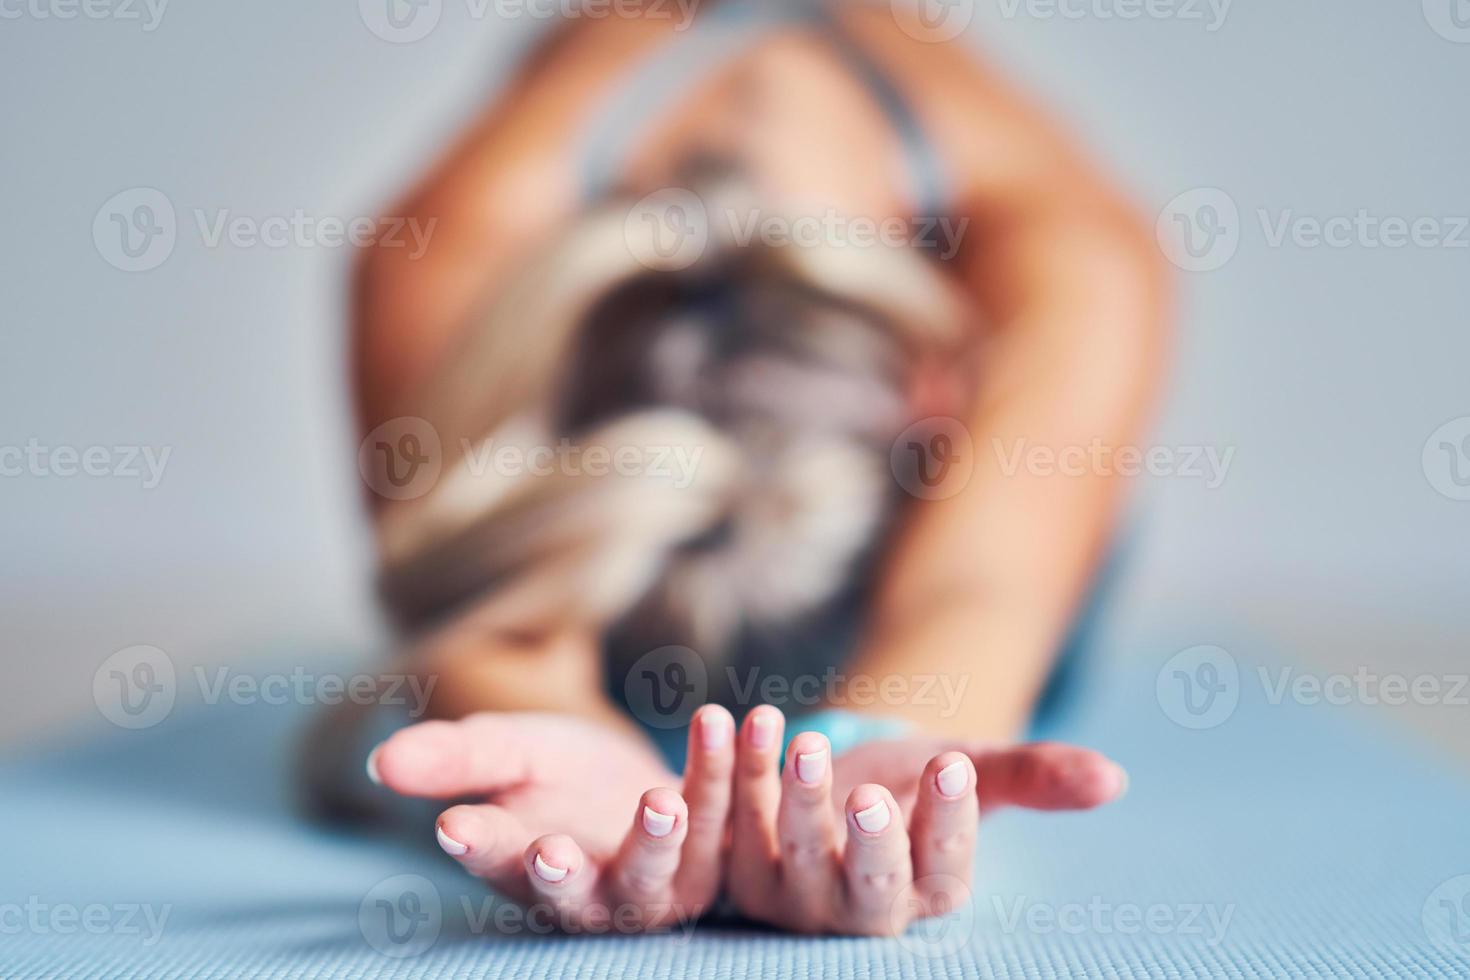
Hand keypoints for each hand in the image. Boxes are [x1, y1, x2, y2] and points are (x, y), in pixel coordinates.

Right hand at [371, 706, 737, 931]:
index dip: (476, 847)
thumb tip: (383, 761)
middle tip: (549, 850)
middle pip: (577, 898)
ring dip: (662, 837)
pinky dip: (726, 778)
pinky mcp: (713, 856)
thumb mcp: (504, 753)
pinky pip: (723, 823)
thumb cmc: (554, 775)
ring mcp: (656, 883)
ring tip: (661, 800)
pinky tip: (730, 726)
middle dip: (565, 879)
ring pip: (658, 874)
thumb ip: (454, 761)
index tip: (454, 827)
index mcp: (522, 866)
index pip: (493, 859)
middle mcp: (589, 892)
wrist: (632, 781)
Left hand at [722, 705, 1126, 934]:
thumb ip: (1036, 775)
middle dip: (870, 845)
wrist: (846, 774)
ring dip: (797, 803)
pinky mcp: (740, 863)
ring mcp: (795, 892)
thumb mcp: (977, 768)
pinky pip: (734, 824)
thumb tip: (1112, 778)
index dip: (949, 823)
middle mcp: (863, 908)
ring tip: (806, 743)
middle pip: (868, 890)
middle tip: (872, 795)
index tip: (954, 766)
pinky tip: (748, 722)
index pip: (944, 870)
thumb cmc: (920, 780)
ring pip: (794, 858)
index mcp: (931, 889)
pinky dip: (740, 775)